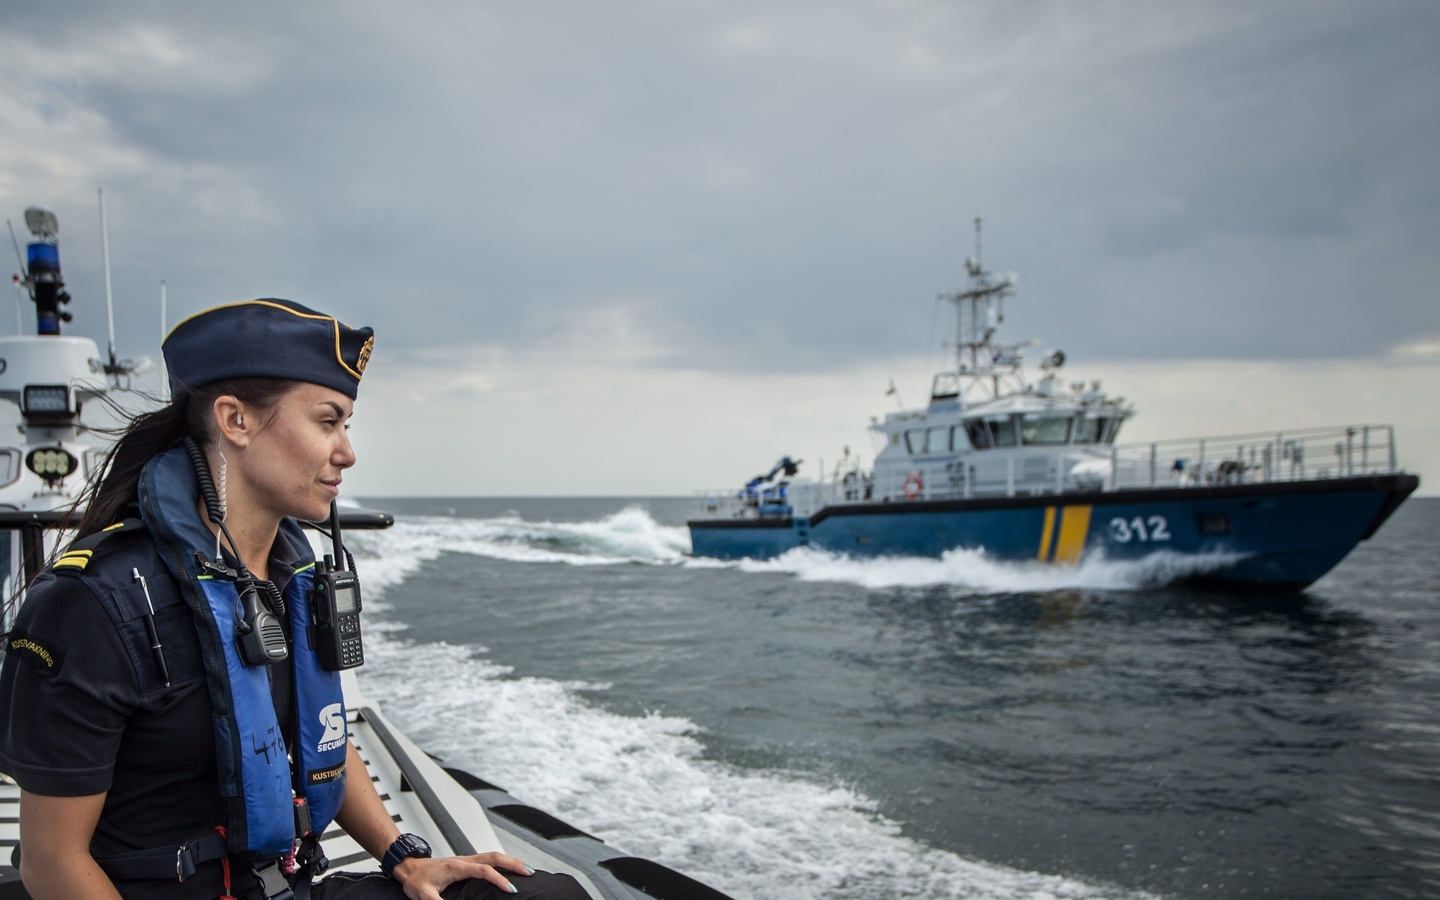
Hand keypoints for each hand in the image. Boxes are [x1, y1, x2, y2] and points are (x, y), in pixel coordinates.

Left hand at [392, 852, 534, 898]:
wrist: (409, 866)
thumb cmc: (416, 879)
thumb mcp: (424, 895)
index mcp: (457, 867)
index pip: (484, 870)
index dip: (498, 879)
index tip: (510, 889)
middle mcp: (465, 859)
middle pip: (495, 857)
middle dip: (514, 863)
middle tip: (530, 872)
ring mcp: (467, 859)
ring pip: (494, 855)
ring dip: (511, 860)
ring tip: (526, 868)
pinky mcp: (467, 862)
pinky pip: (489, 858)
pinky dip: (503, 861)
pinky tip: (508, 867)